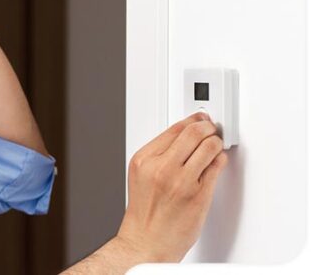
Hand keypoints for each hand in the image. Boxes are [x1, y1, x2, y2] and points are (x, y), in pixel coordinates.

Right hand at [116, 112, 228, 262]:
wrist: (146, 242)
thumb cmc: (145, 213)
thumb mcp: (141, 175)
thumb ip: (159, 154)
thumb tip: (184, 136)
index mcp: (144, 160)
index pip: (174, 129)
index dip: (192, 120)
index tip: (200, 118)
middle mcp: (161, 167)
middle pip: (193, 132)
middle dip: (207, 127)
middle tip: (212, 128)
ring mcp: (181, 181)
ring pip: (208, 146)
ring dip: (216, 142)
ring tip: (216, 144)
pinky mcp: (199, 194)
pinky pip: (216, 166)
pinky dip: (219, 160)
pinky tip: (216, 161)